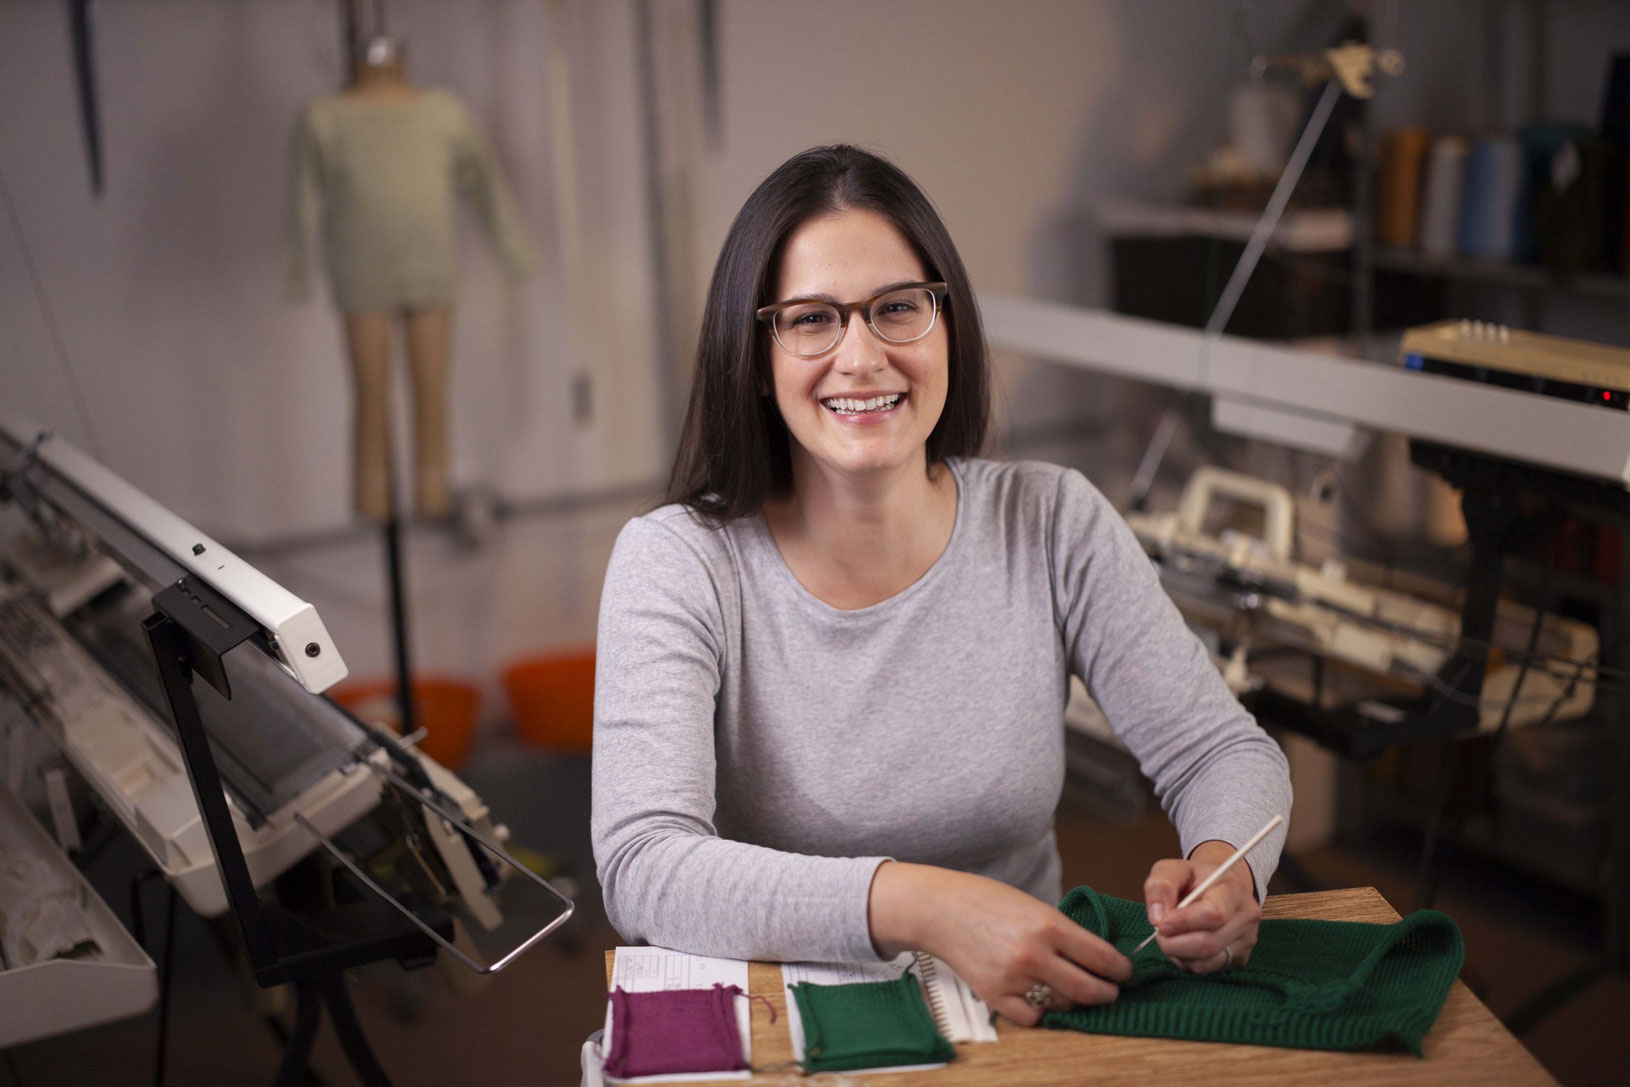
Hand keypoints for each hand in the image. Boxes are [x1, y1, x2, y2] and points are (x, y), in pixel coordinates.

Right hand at [868, 862, 1130, 1026]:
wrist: (941, 910)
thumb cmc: (988, 901)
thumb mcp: (1034, 906)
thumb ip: (1064, 932)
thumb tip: (1098, 957)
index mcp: (1049, 925)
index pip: (1102, 958)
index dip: (1120, 969)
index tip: (1123, 972)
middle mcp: (1035, 955)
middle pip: (1089, 990)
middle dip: (1106, 993)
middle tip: (1109, 990)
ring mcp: (1014, 979)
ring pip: (1062, 1005)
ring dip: (1071, 999)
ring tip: (1067, 987)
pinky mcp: (995, 996)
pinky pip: (1032, 1017)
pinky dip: (1040, 1011)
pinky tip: (1038, 996)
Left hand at [1142, 840, 1261, 973]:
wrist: (1217, 888)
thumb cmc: (1194, 879)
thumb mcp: (1172, 869)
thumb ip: (1160, 886)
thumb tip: (1157, 919)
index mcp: (1233, 889)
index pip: (1214, 914)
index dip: (1183, 923)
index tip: (1162, 923)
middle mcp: (1246, 916)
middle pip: (1208, 943)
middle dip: (1174, 943)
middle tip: (1160, 934)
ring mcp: (1246, 940)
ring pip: (1206, 962)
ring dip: (1178, 954)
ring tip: (1171, 937)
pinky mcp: (1240, 958)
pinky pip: (1207, 969)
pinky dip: (1187, 962)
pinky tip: (1183, 946)